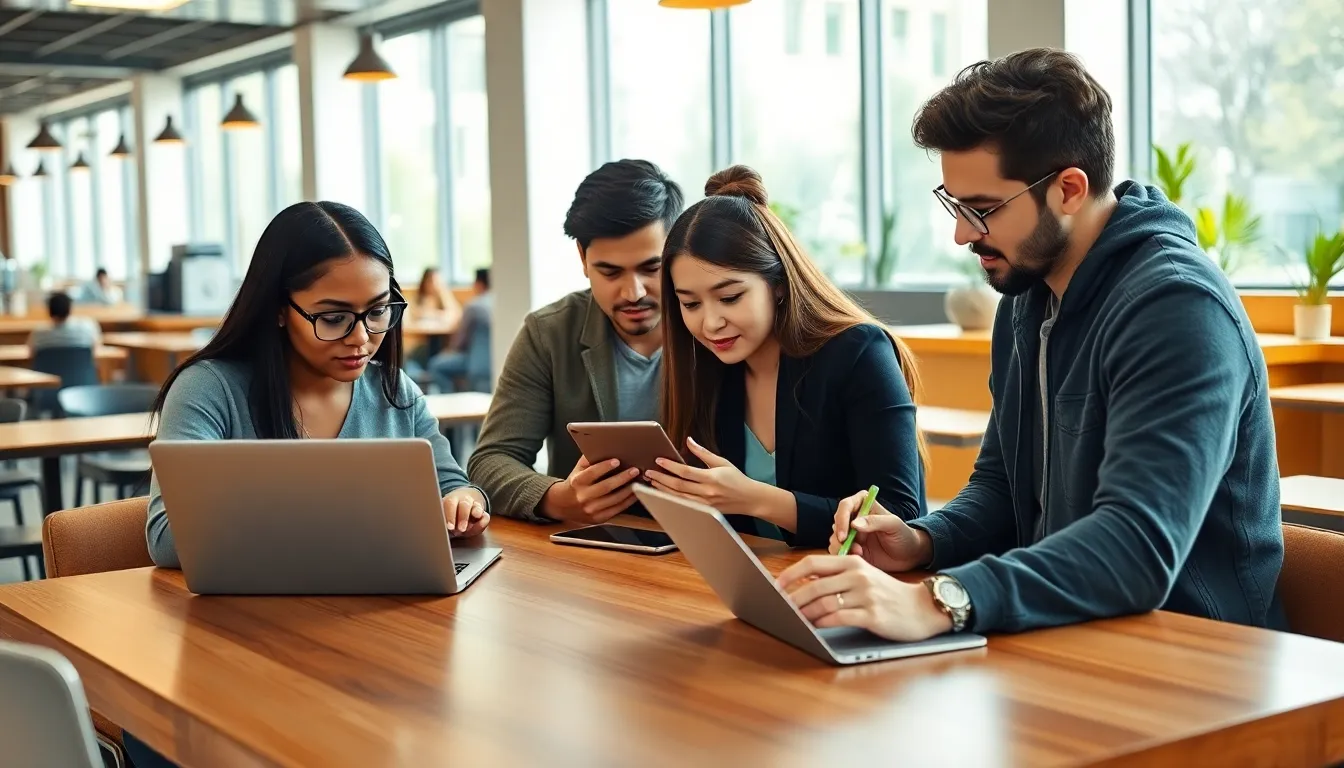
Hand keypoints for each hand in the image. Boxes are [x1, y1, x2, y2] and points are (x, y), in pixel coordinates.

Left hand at [443, 487, 489, 537]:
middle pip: (465, 505)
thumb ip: (441, 521)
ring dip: (473, 519)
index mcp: (451, 500)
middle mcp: (464, 500)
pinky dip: (482, 523)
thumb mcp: (443, 515)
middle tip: (461, 529)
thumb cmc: (449, 514)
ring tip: (470, 528)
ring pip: (477, 508)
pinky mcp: (483, 514)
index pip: (450, 504)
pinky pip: (486, 517)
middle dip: (463, 518)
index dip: (450, 515)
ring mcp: (475, 506)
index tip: (449, 527)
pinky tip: (476, 528)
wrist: (462, 504)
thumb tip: (437, 529)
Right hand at [540, 456, 641, 523]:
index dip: (604, 466)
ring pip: (614, 499)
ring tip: (639, 481)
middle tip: (635, 470)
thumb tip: (604, 447)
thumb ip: (589, 459)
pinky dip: (628, 501)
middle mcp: (583, 497)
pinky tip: (636, 493)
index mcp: (577, 482)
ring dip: (629, 490)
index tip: (617, 460)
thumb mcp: (578, 470)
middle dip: (622, 478)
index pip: (592, 473)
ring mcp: (591, 509)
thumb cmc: (575, 484)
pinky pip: (617, 509)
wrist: (563, 505)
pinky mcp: (598, 518)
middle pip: (606, 487)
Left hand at [643, 437, 772, 517]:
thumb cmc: (737, 479)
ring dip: (662, 490)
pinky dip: (671, 499)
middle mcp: (707, 492)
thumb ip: (703, 452)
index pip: (686, 472)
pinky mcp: (704, 511)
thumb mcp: (721, 462)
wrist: (750, 499)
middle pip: (678, 486)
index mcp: (711, 478)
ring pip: (678, 498)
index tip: (659, 460)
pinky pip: (683, 506)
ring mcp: (704, 504)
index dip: (670, 466)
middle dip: (661, 479)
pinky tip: (662, 494)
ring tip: (652, 482)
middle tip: (648, 472)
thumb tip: (688, 441)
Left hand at [776, 556, 951, 641]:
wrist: (921, 608)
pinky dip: (822, 623)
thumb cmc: (887, 594)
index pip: (813, 563)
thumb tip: (804, 584)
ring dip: (804, 613)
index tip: (777, 585)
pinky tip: (813, 627)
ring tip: (793, 619)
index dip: (791, 574)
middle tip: (779, 607)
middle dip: (792, 598)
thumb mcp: (864, 576)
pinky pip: (839, 618)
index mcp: (853, 562)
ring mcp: (866, 595)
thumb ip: (837, 576)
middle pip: (815, 585)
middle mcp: (858, 575)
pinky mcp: (872, 615)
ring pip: (824, 602)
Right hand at [828, 489, 931, 571]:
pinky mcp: (852, 549)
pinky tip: (858, 558)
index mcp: (864, 506)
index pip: (845, 506)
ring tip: (859, 554)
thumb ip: (875, 522)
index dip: (841, 519)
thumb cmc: (904, 535)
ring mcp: (852, 535)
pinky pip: (839, 551)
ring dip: (841, 547)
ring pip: (834, 539)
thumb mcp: (894, 525)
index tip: (844, 535)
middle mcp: (854, 519)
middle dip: (839, 537)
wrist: (910, 555)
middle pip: (836, 524)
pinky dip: (843, 556)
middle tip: (851, 548)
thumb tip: (854, 524)